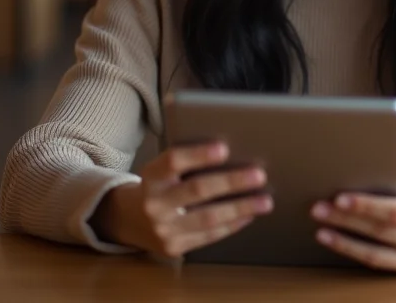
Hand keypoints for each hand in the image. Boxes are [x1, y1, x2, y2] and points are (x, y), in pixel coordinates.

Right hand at [91, 142, 272, 257]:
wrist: (130, 219)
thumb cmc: (159, 184)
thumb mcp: (163, 168)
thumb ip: (188, 160)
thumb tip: (234, 152)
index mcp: (152, 175)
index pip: (173, 160)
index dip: (199, 154)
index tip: (224, 148)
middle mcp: (154, 203)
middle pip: (197, 190)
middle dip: (232, 182)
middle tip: (259, 175)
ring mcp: (163, 229)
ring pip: (207, 218)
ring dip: (240, 208)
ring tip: (265, 201)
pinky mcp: (174, 248)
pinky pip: (208, 236)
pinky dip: (232, 224)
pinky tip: (249, 214)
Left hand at [310, 165, 395, 275]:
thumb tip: (365, 168)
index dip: (366, 206)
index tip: (339, 197)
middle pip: (381, 232)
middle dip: (346, 220)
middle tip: (318, 208)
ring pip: (376, 253)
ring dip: (344, 241)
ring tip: (320, 228)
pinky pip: (380, 264)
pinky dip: (355, 252)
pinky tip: (337, 241)